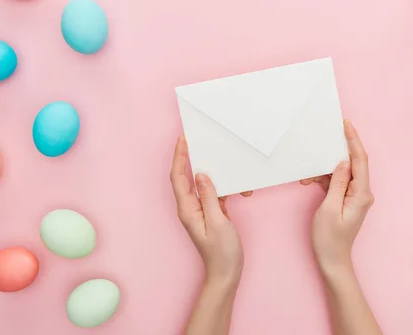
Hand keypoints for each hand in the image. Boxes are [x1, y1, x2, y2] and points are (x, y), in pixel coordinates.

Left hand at [170, 134, 250, 285]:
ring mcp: (200, 210)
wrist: (226, 273)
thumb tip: (200, 174)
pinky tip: (234, 184)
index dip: (178, 156)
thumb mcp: (217, 222)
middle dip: (189, 157)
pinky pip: (213, 193)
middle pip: (186, 176)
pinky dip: (223, 186)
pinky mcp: (211, 213)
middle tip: (197, 140)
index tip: (183, 139)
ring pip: (202, 184)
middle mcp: (190, 207)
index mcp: (187, 209)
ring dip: (211, 172)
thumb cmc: (221, 252)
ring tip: (219, 159)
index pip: (178, 177)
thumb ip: (209, 197)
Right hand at [301, 120, 373, 273]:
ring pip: (342, 172)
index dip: (353, 140)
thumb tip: (343, 162)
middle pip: (353, 163)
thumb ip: (338, 183)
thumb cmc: (329, 238)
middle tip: (327, 136)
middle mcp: (362, 192)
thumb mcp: (330, 208)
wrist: (332, 260)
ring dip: (325, 169)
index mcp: (362, 193)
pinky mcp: (345, 200)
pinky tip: (310, 180)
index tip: (346, 125)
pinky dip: (324, 179)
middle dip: (338, 150)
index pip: (360, 160)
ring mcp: (354, 196)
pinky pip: (337, 182)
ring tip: (308, 174)